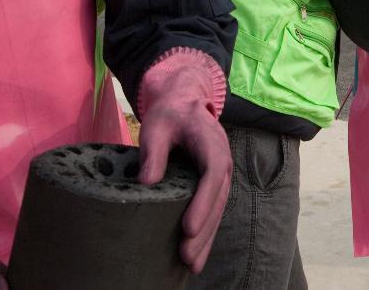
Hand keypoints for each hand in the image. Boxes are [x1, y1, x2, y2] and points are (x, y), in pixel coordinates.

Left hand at [136, 50, 230, 273]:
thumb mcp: (157, 125)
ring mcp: (220, 174)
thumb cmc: (170, 114)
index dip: (203, 202)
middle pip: (218, 199)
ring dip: (207, 238)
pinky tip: (196, 253)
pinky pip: (213, 209)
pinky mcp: (212, 184)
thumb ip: (154, 151)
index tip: (188, 228)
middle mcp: (222, 162)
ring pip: (218, 209)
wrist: (186, 103)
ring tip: (193, 265)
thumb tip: (147, 181)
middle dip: (205, 230)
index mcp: (212, 144)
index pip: (212, 175)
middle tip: (188, 257)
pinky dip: (207, 232)